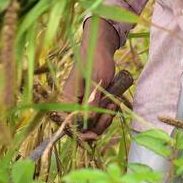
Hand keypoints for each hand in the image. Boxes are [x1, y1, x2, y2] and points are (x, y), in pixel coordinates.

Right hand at [60, 17, 120, 139]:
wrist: (100, 48)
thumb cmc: (95, 60)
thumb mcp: (95, 82)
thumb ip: (92, 102)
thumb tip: (90, 122)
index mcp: (67, 100)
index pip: (70, 126)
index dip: (82, 134)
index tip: (96, 134)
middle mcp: (73, 104)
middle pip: (84, 128)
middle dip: (100, 123)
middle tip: (111, 110)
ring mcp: (83, 103)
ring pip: (94, 122)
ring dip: (106, 116)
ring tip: (115, 102)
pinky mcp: (93, 101)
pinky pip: (100, 114)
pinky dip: (109, 111)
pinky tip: (115, 100)